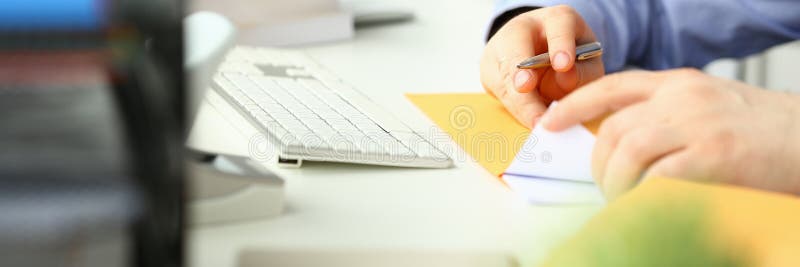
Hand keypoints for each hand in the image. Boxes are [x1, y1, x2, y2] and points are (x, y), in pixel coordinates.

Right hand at [480, 5, 604, 127]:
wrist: (543, 54)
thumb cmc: (572, 58)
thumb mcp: (587, 61)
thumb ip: (582, 71)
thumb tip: (565, 79)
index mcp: (553, 20)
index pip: (558, 26)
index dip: (560, 45)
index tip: (564, 65)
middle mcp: (519, 30)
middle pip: (516, 53)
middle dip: (522, 79)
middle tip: (533, 99)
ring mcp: (498, 52)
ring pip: (504, 79)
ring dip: (520, 104)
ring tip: (536, 123)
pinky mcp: (489, 75)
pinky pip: (500, 95)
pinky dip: (516, 110)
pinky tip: (529, 121)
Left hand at [541, 69, 799, 199]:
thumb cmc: (761, 132)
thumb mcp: (710, 106)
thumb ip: (667, 115)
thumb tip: (619, 145)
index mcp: (680, 83)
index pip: (613, 86)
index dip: (575, 105)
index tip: (551, 123)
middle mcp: (684, 98)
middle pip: (613, 128)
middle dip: (598, 164)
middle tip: (605, 186)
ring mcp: (699, 124)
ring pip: (627, 152)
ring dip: (616, 184)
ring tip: (625, 200)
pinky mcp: (714, 156)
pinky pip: (657, 179)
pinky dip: (643, 196)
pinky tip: (647, 205)